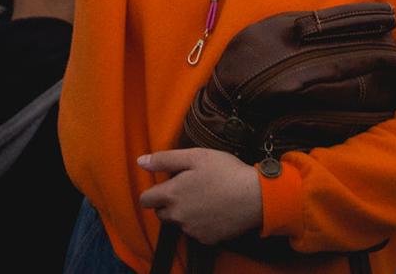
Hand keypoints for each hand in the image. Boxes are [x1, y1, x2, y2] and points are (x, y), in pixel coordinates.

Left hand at [138, 149, 263, 246]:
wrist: (255, 197)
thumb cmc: (225, 171)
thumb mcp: (195, 156)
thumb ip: (165, 159)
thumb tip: (140, 162)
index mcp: (172, 194)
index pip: (145, 200)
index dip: (153, 191)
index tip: (167, 184)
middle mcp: (178, 216)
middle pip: (161, 213)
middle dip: (169, 202)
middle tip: (189, 188)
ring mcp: (192, 230)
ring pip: (179, 222)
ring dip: (185, 213)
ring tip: (205, 198)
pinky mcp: (206, 239)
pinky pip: (195, 231)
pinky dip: (200, 223)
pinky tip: (214, 210)